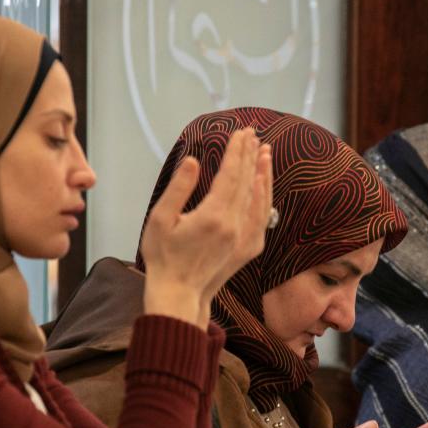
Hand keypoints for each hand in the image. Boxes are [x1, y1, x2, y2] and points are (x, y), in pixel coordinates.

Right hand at [140, 129, 272, 327]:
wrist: (178, 295)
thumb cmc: (163, 258)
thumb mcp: (161, 219)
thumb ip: (179, 188)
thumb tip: (193, 161)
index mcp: (214, 216)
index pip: (231, 174)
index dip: (237, 151)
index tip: (241, 132)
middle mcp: (234, 225)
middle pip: (247, 182)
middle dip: (250, 155)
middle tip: (253, 133)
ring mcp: (243, 238)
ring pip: (258, 199)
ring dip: (262, 174)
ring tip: (265, 153)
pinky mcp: (246, 249)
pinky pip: (261, 218)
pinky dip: (264, 199)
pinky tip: (263, 188)